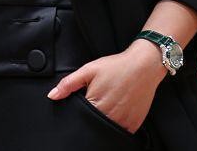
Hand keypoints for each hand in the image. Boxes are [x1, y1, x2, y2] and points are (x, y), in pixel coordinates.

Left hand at [47, 39, 166, 132]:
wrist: (144, 66)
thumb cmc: (116, 66)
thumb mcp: (90, 69)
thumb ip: (69, 83)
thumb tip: (52, 95)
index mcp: (95, 104)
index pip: (80, 117)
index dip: (80, 111)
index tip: (85, 101)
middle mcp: (109, 116)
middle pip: (93, 125)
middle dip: (91, 116)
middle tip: (99, 100)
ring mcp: (123, 122)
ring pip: (106, 130)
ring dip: (104, 121)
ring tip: (109, 104)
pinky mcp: (134, 125)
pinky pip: (121, 131)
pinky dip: (117, 124)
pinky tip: (118, 110)